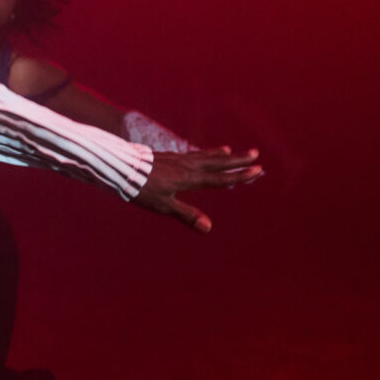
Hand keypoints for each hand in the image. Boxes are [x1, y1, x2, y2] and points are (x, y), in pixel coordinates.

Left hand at [131, 146, 263, 232]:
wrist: (121, 167)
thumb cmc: (141, 189)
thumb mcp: (163, 206)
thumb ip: (187, 215)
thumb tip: (209, 228)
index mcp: (190, 179)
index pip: (220, 178)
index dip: (240, 176)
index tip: (257, 170)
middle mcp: (187, 166)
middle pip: (217, 162)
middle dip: (237, 159)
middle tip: (255, 153)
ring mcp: (177, 159)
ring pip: (204, 156)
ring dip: (220, 155)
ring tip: (231, 151)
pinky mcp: (167, 156)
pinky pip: (191, 154)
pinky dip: (202, 153)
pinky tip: (202, 154)